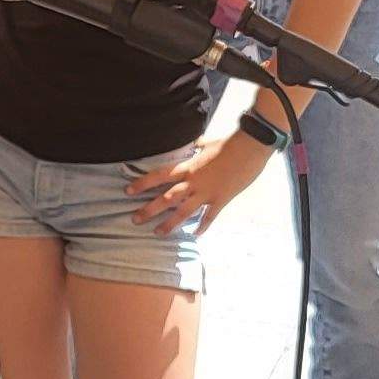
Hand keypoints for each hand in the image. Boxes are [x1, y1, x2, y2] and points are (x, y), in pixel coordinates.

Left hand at [124, 133, 269, 231]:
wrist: (250, 147)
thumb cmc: (229, 143)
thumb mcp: (208, 143)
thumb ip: (198, 146)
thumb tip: (194, 143)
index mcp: (188, 166)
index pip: (160, 176)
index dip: (143, 183)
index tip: (128, 191)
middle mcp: (194, 182)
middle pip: (167, 198)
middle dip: (149, 209)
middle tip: (135, 219)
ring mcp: (207, 193)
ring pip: (183, 211)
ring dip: (169, 223)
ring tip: (157, 233)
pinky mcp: (221, 200)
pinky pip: (209, 217)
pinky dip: (202, 227)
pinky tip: (195, 235)